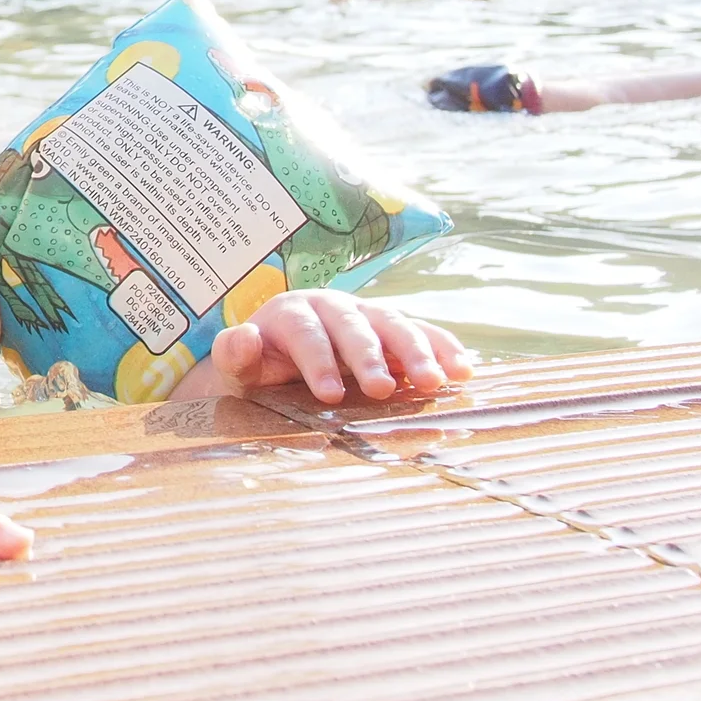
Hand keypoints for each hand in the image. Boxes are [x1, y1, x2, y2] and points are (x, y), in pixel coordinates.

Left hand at [207, 291, 471, 404]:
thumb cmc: (258, 369)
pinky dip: (445, 348)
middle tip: (382, 388)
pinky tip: (464, 370)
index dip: (318, 360)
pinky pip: (424, 334)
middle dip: (370, 355)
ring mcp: (368, 317)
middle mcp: (334, 307)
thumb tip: (245, 338)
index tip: (329, 393)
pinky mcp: (394, 332)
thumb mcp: (237, 367)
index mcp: (293, 312)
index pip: (307, 332)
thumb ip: (236, 354)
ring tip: (434, 383)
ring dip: (417, 352)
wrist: (277, 365)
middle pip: (355, 325)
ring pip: (394, 325)